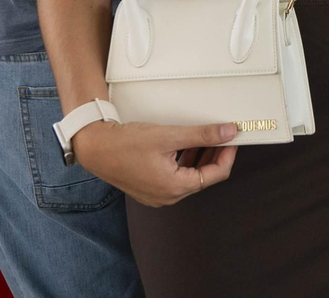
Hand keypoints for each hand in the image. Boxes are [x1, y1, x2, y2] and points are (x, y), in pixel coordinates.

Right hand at [74, 120, 237, 207]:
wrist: (95, 147)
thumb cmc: (125, 144)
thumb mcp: (169, 136)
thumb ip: (202, 135)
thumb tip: (227, 133)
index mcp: (175, 187)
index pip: (216, 174)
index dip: (228, 154)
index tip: (232, 138)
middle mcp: (167, 196)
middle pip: (204, 176)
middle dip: (215, 154)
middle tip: (222, 135)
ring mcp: (158, 194)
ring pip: (191, 176)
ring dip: (201, 157)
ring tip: (206, 137)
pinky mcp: (151, 188)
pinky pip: (176, 176)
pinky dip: (185, 161)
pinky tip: (186, 145)